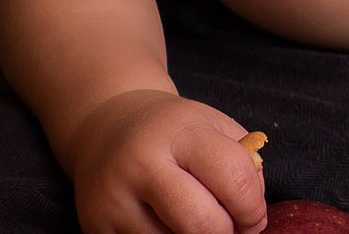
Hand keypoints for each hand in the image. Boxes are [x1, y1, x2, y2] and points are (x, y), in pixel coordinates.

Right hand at [67, 90, 266, 233]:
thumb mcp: (213, 127)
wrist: (106, 127)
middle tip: (230, 228)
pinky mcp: (95, 225)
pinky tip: (167, 225)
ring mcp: (113, 198)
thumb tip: (253, 219)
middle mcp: (141, 164)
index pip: (231, 175)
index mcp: (179, 132)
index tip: (253, 217)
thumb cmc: (172, 131)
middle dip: (225, 233)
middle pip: (199, 221)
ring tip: (195, 220)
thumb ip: (243, 163)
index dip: (252, 206)